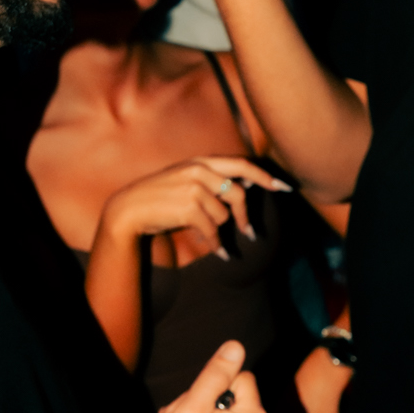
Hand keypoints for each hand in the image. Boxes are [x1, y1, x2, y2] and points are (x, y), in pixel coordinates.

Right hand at [99, 156, 291, 261]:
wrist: (129, 209)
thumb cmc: (160, 197)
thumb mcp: (186, 179)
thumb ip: (213, 179)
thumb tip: (246, 184)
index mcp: (201, 161)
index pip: (241, 164)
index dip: (265, 176)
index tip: (284, 187)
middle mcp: (199, 171)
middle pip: (239, 194)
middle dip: (246, 217)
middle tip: (251, 233)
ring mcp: (194, 188)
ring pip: (224, 215)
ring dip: (220, 232)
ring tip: (211, 240)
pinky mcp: (189, 208)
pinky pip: (214, 230)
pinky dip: (215, 244)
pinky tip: (215, 251)